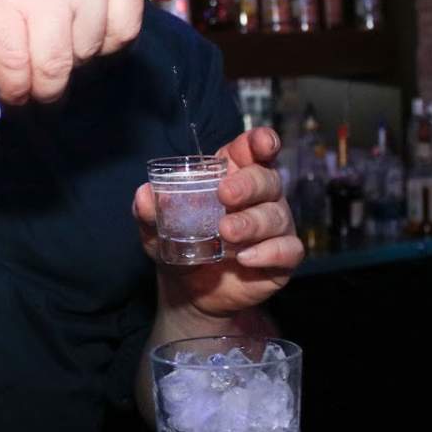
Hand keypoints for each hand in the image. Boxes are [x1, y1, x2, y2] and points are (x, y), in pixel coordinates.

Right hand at [0, 0, 173, 104]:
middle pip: (88, 52)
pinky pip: (16, 66)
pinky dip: (14, 88)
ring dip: (42, 89)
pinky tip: (10, 91)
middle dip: (68, 64)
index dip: (101, 47)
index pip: (125, 30)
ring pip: (55, 67)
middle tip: (47, 61)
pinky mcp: (0, 6)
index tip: (80, 50)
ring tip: (31, 91)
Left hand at [132, 127, 303, 317]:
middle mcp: (261, 195)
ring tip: (226, 233)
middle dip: (248, 184)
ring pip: (277, 215)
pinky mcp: (283, 255)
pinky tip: (244, 258)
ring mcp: (275, 224)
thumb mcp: (157, 228)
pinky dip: (268, 252)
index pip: (254, 149)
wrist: (188, 290)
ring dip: (252, 222)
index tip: (261, 143)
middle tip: (225, 195)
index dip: (262, 142)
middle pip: (267, 178)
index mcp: (233, 174)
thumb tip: (143, 195)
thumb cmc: (180, 244)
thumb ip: (150, 212)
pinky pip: (289, 249)